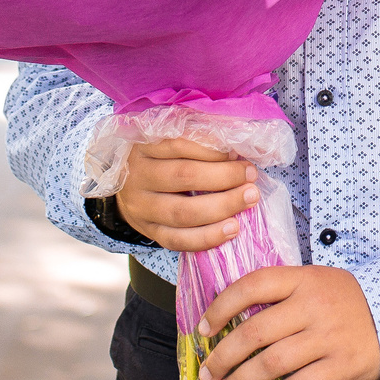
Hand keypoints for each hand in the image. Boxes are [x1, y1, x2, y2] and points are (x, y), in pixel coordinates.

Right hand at [117, 137, 258, 251]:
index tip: (238, 152)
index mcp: (142, 145)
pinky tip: (232, 229)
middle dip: (224, 176)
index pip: (179, 143)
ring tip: (249, 200)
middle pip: (184, 176)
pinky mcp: (148, 232)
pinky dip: (207, 237)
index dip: (213, 149)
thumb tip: (238, 144)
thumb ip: (196, 138)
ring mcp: (140, 208)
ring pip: (182, 212)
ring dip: (221, 207)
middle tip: (251, 175)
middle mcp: (137, 176)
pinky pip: (178, 240)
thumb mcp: (165, 140)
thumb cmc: (158, 158)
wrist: (127, 188)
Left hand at [201, 263, 379, 379]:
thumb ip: (282, 293)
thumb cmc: (347, 300)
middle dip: (223, 356)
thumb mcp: (317, 281)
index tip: (203, 328)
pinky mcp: (340, 366)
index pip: (252, 285)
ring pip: (271, 364)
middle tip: (209, 372)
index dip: (221, 307)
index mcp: (304, 279)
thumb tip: (231, 319)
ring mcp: (328, 337)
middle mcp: (313, 306)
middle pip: (254, 332)